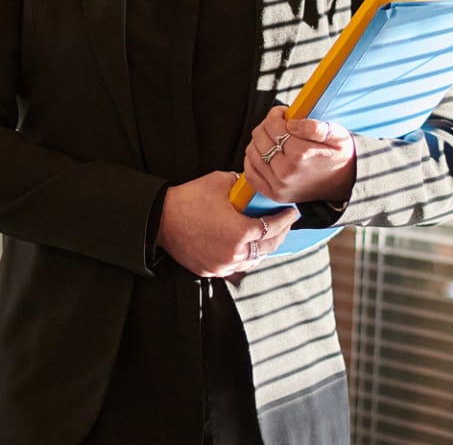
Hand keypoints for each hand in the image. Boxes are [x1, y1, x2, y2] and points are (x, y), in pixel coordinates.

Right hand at [157, 170, 298, 276]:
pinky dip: (246, 257)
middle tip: (284, 224)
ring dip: (264, 248)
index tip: (292, 212)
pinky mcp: (212, 270)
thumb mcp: (220, 182)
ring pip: (255, 260)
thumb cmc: (188, 200)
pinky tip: (248, 248)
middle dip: (280, 234)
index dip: (286, 219)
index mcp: (241, 232)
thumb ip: (244, 186)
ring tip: (268, 236)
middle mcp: (235, 253)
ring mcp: (224, 265)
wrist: (159, 219)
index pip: (274, 227)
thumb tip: (256, 188)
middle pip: (269, 247)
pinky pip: (237, 267)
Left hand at [240, 105, 355, 204]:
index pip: (273, 125)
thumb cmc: (340, 157)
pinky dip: (252, 160)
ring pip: (252, 152)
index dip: (276, 115)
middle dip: (267, 126)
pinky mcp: (274, 194)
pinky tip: (264, 153)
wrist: (344, 185)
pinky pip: (250, 173)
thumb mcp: (338, 136)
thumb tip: (290, 122)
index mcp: (301, 154)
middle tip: (279, 125)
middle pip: (260, 137)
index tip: (283, 114)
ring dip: (259, 141)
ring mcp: (278, 185)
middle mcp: (286, 172)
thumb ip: (315, 127)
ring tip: (273, 138)